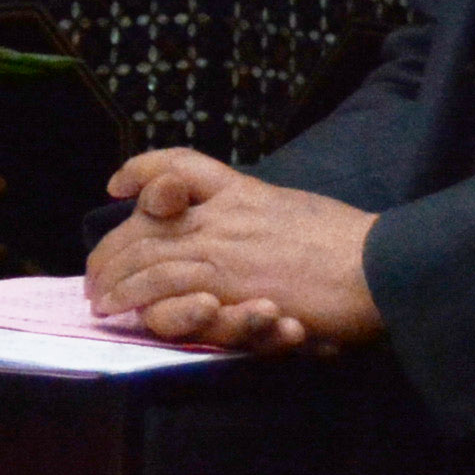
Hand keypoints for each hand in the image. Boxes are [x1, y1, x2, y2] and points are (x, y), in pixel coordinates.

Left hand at [85, 148, 384, 357]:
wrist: (378, 266)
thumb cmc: (351, 247)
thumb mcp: (300, 212)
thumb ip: (263, 217)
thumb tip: (252, 230)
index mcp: (244, 191)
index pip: (181, 165)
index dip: (144, 171)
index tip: (120, 187)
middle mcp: (224, 214)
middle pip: (148, 221)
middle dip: (113, 248)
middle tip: (95, 272)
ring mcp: (223, 248)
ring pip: (148, 255)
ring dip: (116, 278)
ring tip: (99, 297)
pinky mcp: (226, 285)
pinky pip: (166, 287)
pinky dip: (138, 297)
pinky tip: (123, 308)